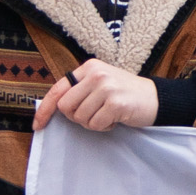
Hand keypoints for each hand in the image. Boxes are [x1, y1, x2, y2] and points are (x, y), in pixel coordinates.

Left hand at [32, 60, 156, 132]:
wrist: (157, 98)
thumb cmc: (125, 94)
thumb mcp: (101, 83)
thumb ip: (79, 89)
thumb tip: (51, 107)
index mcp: (89, 67)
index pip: (57, 89)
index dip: (44, 109)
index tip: (38, 124)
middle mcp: (96, 74)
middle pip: (65, 106)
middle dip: (76, 116)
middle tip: (93, 114)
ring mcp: (107, 87)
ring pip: (80, 117)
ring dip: (92, 122)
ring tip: (108, 114)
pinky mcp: (116, 103)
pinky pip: (95, 124)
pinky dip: (104, 126)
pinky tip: (116, 119)